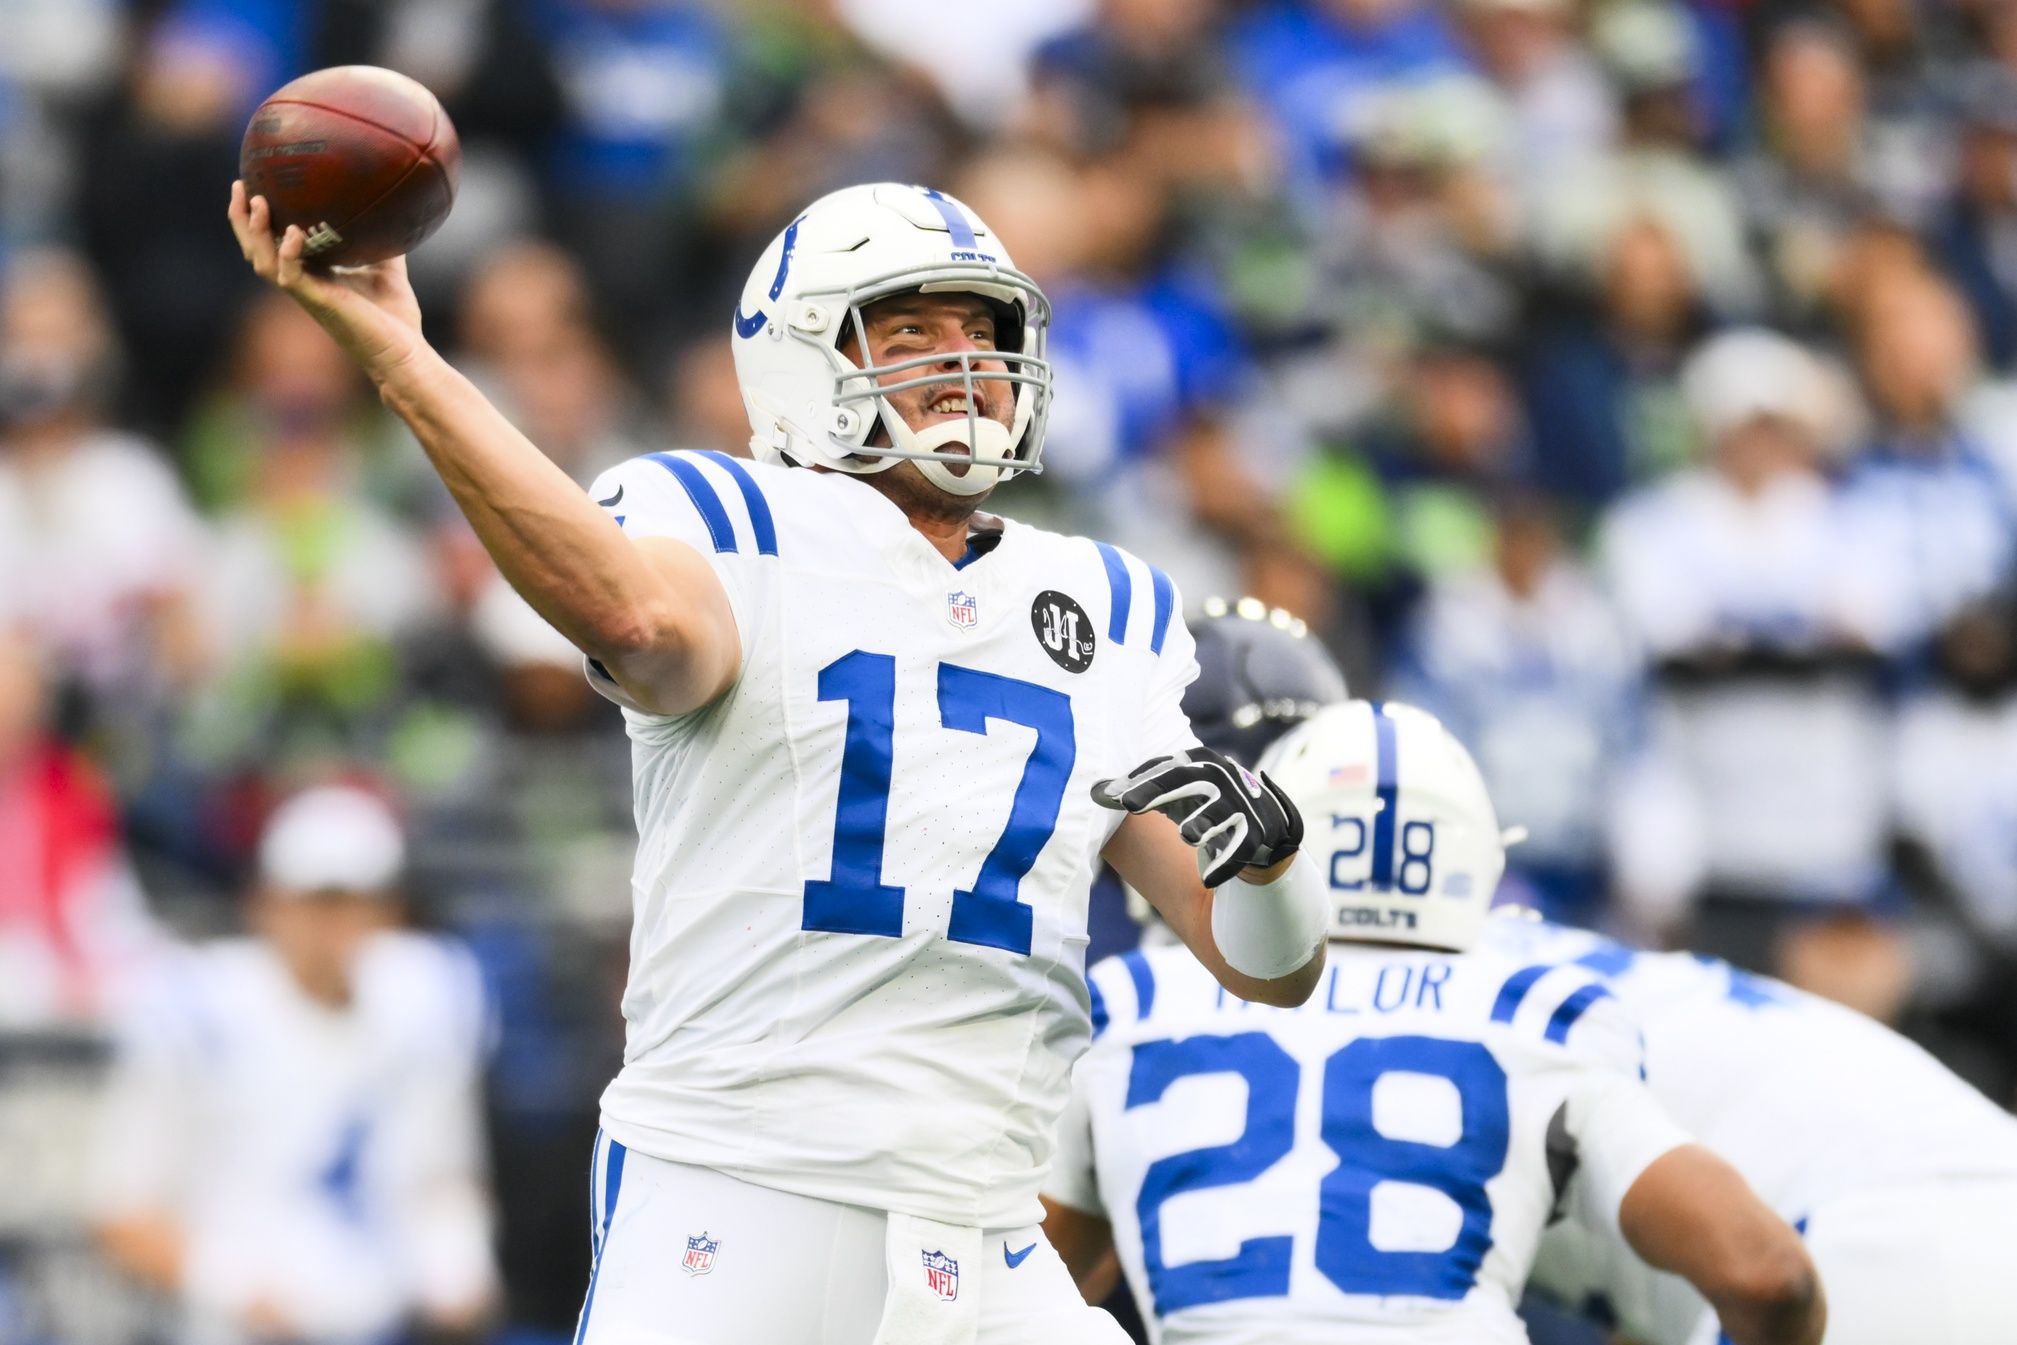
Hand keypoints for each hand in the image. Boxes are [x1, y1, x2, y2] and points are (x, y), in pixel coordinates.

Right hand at [226, 179, 424, 381]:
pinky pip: (290, 277)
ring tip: (258, 202)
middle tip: (240, 186)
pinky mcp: (319, 303)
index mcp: (312, 273)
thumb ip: (382, 241)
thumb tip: (393, 209)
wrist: (404, 350)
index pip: (272, 243)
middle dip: (242, 219)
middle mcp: (302, 283)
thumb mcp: (389, 267)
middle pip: (255, 249)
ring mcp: (307, 294)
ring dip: (255, 232)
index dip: (257, 219)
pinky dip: (288, 254)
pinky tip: (293, 232)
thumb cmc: (396, 316)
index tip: (255, 185)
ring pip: (263, 262)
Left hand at [1092, 747, 1302, 887]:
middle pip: (1186, 781)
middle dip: (1158, 791)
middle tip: (1130, 805)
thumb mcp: (1173, 792)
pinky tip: (1209, 879)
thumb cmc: (1201, 801)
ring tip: (1187, 837)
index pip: (1163, 768)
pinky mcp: (1255, 831)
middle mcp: (1220, 776)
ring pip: (1218, 813)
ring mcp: (1240, 803)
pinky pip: (1240, 848)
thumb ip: (1138, 791)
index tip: (1109, 796)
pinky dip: (1226, 863)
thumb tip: (1094, 793)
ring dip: (1202, 824)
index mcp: (1198, 760)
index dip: (1137, 780)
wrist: (1262, 819)